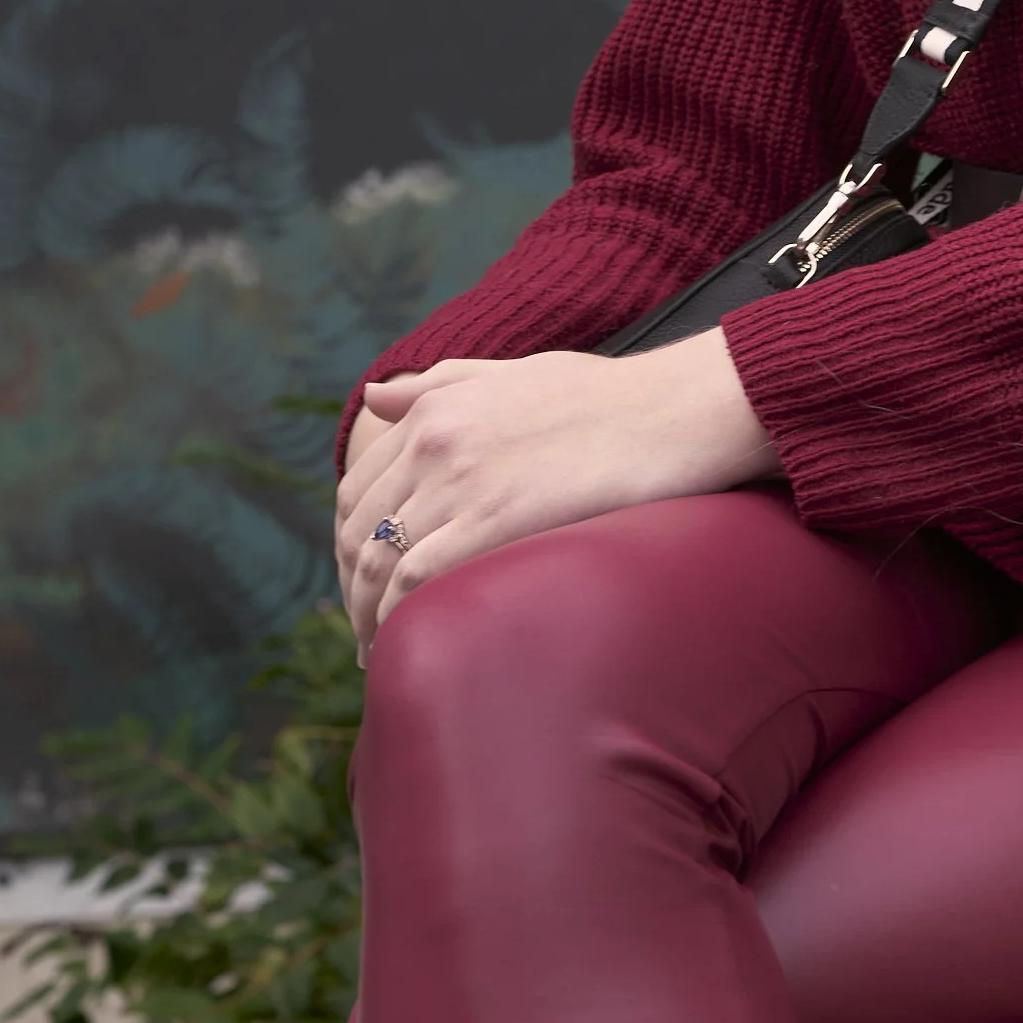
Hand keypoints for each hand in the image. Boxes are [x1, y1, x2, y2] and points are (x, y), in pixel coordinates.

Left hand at [334, 333, 777, 658]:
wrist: (672, 410)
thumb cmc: (608, 396)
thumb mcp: (514, 372)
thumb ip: (438, 384)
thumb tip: (375, 397)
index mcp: (436, 407)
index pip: (358, 488)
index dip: (350, 544)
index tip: (362, 581)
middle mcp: (434, 440)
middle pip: (358, 529)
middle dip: (351, 588)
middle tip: (366, 628)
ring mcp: (460, 479)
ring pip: (379, 559)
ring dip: (367, 614)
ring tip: (379, 650)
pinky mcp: (492, 518)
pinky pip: (416, 578)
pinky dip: (396, 617)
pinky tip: (405, 645)